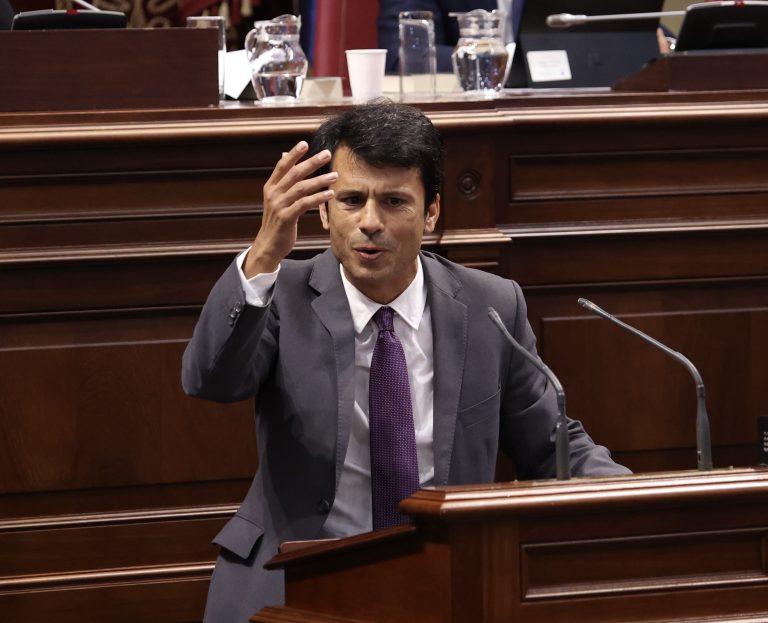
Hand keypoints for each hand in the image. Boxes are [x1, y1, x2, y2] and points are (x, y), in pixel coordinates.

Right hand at [244, 141, 336, 277]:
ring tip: (335, 176)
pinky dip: (318, 197)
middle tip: (327, 154)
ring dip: (320, 180)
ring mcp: (279, 205)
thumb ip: (283, 185)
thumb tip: (286, 164)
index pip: (282, 166)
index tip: (305, 143)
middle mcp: (273, 194)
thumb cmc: (277, 222)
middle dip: (312, 162)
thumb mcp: (278, 201)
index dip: (293, 154)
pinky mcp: (286, 218)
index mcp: (271, 187)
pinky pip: (304, 204)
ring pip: (301, 187)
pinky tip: (330, 194)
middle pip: (294, 173)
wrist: (268, 245)